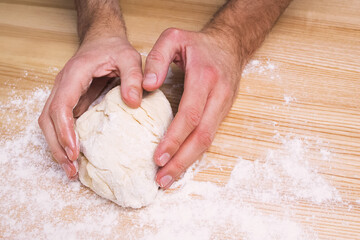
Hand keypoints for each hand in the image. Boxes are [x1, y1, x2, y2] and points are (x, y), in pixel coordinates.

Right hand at [38, 36, 142, 177]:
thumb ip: (133, 77)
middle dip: (57, 146)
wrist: (103, 40)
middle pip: (48, 119)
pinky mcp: (70, 101)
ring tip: (71, 170)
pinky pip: (61, 123)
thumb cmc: (114, 48)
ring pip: (49, 123)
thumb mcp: (130, 57)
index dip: (64, 129)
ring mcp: (64, 93)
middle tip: (71, 169)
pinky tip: (75, 155)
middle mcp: (63, 85)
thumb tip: (134, 102)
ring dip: (57, 147)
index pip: (61, 105)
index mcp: (74, 75)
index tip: (74, 150)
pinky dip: (64, 140)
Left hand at [143, 28, 243, 188]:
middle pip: (202, 136)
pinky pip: (210, 135)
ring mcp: (223, 105)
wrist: (230, 45)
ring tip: (168, 178)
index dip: (175, 138)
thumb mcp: (173, 37)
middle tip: (162, 179)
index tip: (158, 157)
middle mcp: (218, 95)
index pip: (190, 115)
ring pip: (208, 140)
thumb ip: (157, 58)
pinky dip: (195, 152)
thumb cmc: (198, 43)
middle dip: (182, 161)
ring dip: (188, 162)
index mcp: (204, 77)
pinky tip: (181, 162)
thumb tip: (147, 86)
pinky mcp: (223, 111)